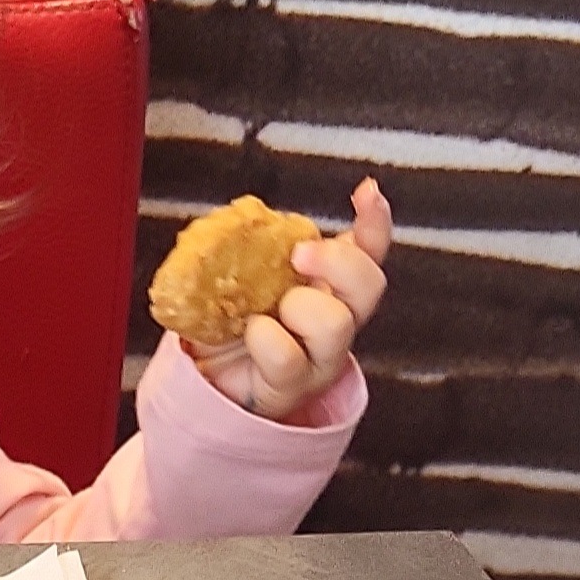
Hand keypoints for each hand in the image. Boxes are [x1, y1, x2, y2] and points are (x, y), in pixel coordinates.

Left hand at [188, 180, 392, 422]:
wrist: (205, 377)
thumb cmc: (229, 320)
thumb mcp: (241, 272)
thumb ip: (253, 246)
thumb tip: (246, 219)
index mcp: (329, 283)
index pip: (369, 250)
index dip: (375, 222)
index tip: (366, 192)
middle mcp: (336, 318)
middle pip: (369, 285)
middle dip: (337, 262)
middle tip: (298, 255)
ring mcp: (320, 358)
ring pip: (336, 324)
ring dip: (299, 306)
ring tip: (267, 310)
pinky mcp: (293, 387)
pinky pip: (288, 356)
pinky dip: (264, 338)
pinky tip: (249, 332)